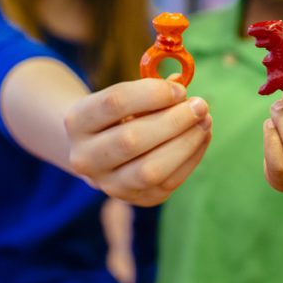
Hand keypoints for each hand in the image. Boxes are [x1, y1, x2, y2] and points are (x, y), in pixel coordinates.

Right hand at [64, 77, 211, 205]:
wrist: (102, 151)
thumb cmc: (120, 114)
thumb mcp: (126, 95)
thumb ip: (152, 88)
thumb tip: (180, 83)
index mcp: (77, 121)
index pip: (114, 103)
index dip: (153, 93)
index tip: (180, 88)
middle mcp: (85, 157)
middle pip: (131, 140)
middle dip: (174, 121)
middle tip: (200, 105)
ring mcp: (109, 184)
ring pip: (150, 170)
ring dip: (185, 143)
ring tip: (205, 121)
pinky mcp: (137, 199)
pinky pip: (169, 182)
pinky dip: (192, 157)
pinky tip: (202, 136)